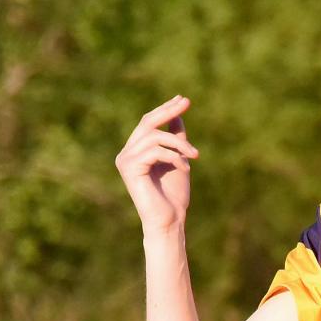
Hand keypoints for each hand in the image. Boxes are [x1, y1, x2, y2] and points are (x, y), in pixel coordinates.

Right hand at [115, 95, 198, 234]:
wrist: (170, 221)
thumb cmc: (174, 196)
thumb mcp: (178, 161)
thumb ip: (175, 139)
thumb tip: (177, 115)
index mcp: (136, 151)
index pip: (149, 123)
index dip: (165, 110)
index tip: (183, 100)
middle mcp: (126, 153)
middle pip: (147, 122)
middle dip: (168, 111)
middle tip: (186, 103)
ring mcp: (125, 160)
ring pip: (154, 136)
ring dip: (179, 144)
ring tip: (195, 156)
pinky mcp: (129, 168)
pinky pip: (154, 151)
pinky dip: (174, 157)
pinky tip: (185, 169)